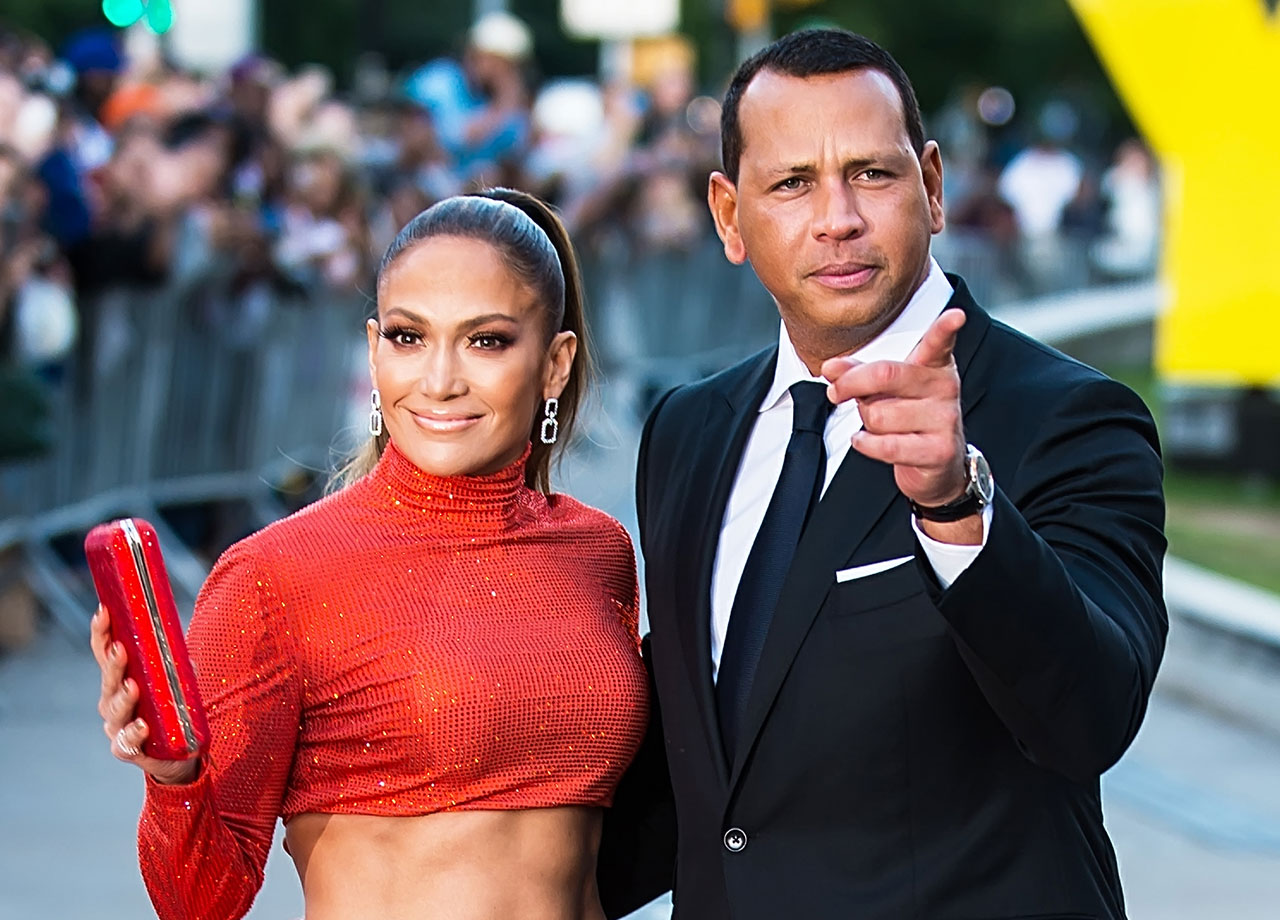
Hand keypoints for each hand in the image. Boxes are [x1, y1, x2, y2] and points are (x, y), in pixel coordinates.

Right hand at [90, 606, 199, 785]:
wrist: (181, 750)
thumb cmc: (173, 707)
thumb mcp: (176, 678)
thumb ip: (174, 660)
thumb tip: (178, 641)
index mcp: (119, 679)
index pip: (105, 652)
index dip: (102, 633)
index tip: (104, 611)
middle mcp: (112, 702)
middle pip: (108, 679)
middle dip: (113, 663)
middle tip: (119, 648)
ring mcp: (117, 726)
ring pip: (115, 710)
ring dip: (123, 697)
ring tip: (132, 686)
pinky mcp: (128, 750)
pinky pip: (126, 742)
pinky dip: (134, 734)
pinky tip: (142, 726)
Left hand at [822, 308, 968, 508]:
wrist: (937, 465)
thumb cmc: (908, 419)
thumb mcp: (884, 390)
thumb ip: (858, 374)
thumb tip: (831, 368)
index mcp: (933, 366)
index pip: (938, 343)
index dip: (945, 329)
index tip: (955, 316)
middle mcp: (944, 388)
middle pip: (885, 374)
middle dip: (850, 384)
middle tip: (836, 391)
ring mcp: (945, 419)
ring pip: (878, 415)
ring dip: (865, 422)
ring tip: (878, 425)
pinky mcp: (939, 450)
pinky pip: (886, 445)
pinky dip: (866, 444)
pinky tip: (866, 441)